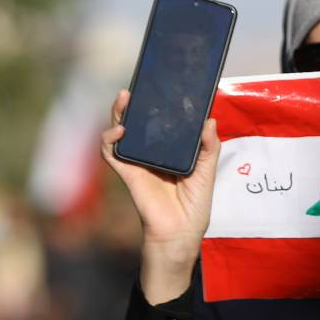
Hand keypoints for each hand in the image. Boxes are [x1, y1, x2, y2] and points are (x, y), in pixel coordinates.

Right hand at [100, 88, 221, 303]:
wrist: (180, 233)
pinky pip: (111, 153)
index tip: (164, 86)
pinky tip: (119, 130)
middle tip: (138, 86)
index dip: (159, 105)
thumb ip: (209, 147)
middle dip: (135, 103)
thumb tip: (209, 120)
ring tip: (125, 98)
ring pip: (121, 131)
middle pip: (138, 122)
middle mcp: (151, 152)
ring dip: (118, 113)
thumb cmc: (195, 206)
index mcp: (169, 150)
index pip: (162, 122)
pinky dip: (110, 140)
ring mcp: (137, 161)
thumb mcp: (207, 171)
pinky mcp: (127, 173)